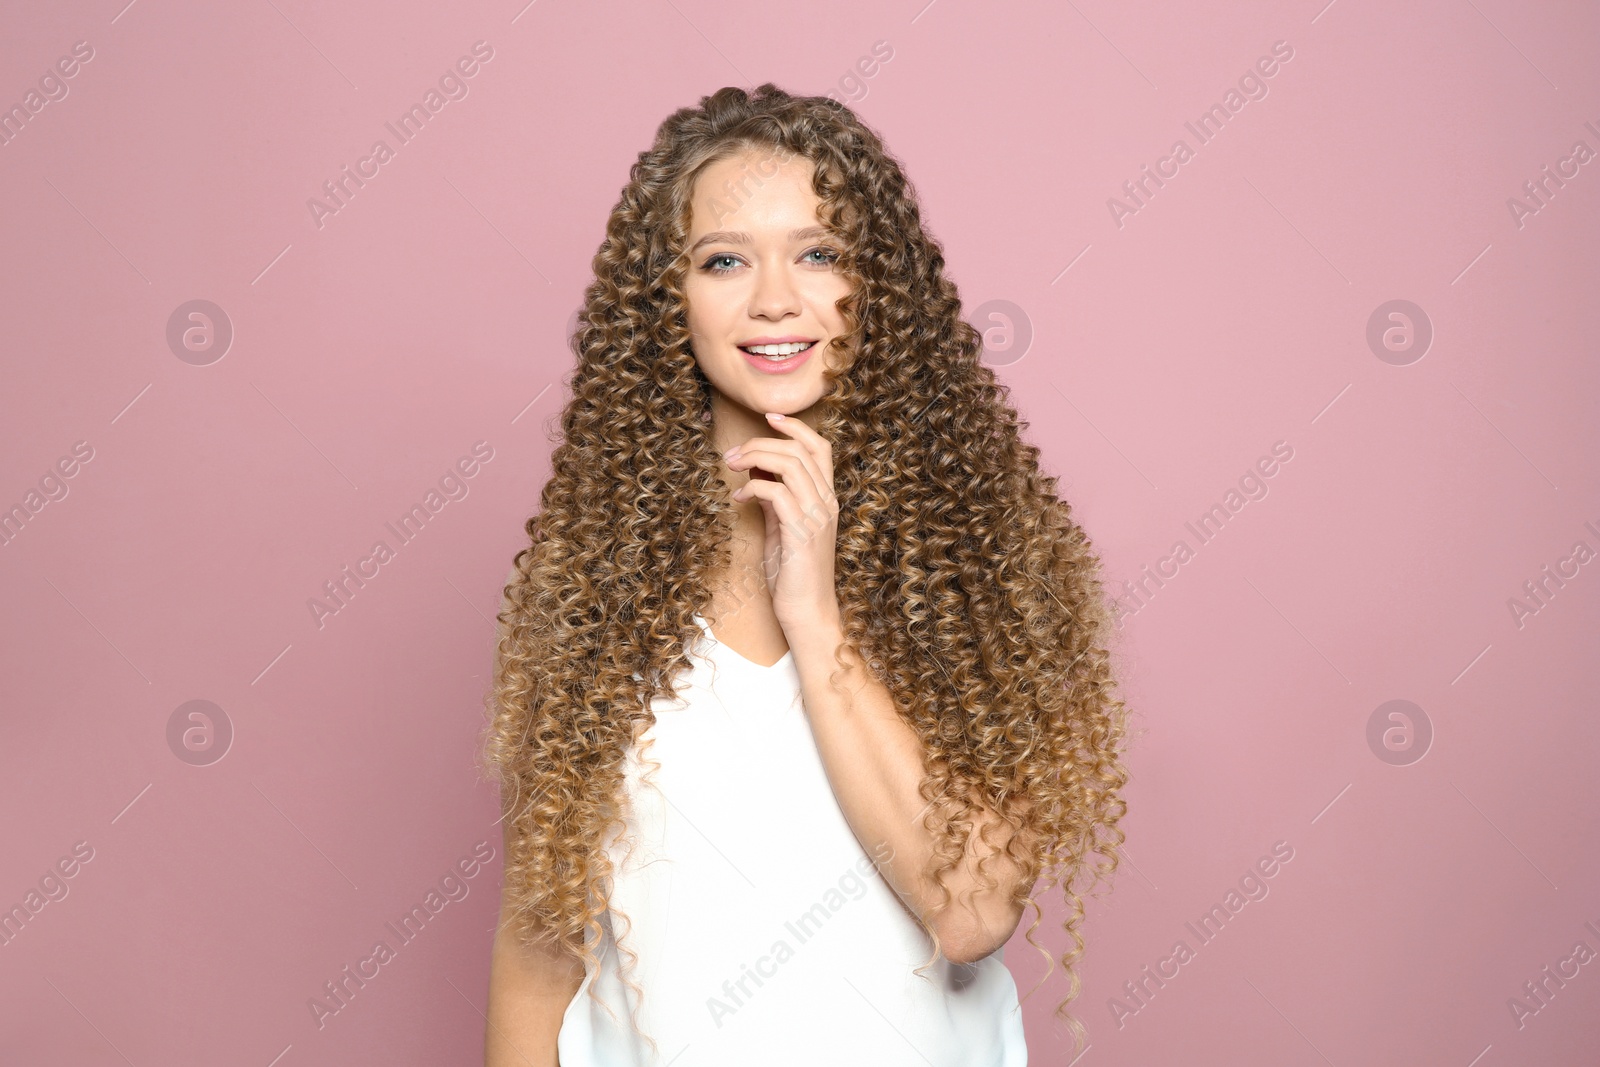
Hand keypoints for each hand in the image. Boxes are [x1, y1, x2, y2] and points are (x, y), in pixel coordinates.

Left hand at [724, 413, 840, 630]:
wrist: (807, 612)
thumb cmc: (793, 573)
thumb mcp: (782, 526)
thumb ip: (774, 498)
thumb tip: (755, 471)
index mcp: (826, 498)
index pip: (820, 447)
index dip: (795, 427)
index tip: (768, 418)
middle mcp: (826, 502)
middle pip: (799, 449)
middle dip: (760, 442)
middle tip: (731, 453)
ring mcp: (816, 516)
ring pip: (789, 464)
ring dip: (754, 458)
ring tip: (730, 467)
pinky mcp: (801, 532)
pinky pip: (776, 493)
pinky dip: (752, 487)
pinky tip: (738, 498)